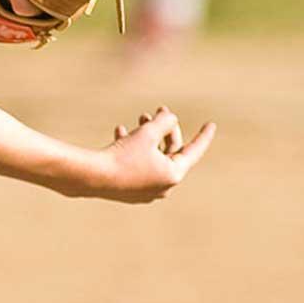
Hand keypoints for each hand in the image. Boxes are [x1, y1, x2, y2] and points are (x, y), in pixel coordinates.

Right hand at [98, 106, 215, 202]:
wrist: (92, 177)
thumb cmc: (123, 154)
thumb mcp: (148, 132)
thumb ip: (164, 122)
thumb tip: (171, 119)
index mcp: (173, 175)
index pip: (194, 151)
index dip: (203, 136)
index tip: (211, 124)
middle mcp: (162, 187)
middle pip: (171, 152)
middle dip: (165, 130)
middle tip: (159, 111)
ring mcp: (145, 191)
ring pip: (153, 157)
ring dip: (148, 136)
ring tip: (140, 119)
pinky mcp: (129, 191)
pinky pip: (137, 165)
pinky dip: (134, 149)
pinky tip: (121, 131)